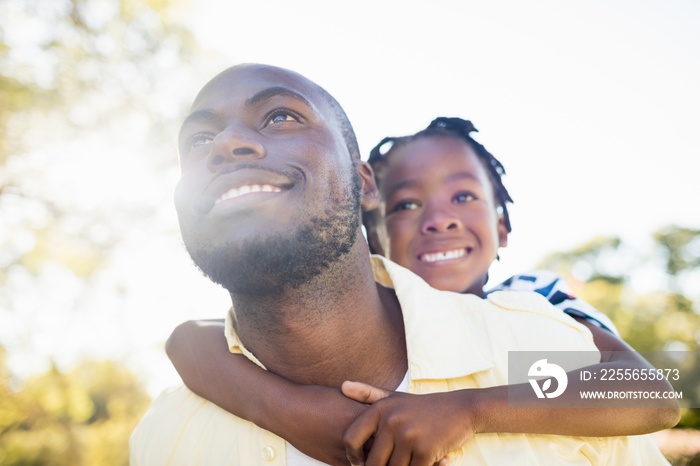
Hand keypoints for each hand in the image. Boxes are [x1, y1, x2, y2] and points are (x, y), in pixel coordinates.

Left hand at [341, 381, 478, 465]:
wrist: (461, 410)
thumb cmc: (423, 407)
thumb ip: (368, 394)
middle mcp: (392, 421)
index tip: (359, 463)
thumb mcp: (395, 397)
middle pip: (372, 462)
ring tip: (406, 461)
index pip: (351, 439)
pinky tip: (423, 463)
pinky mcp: (425, 451)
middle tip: (390, 463)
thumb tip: (343, 386)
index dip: (352, 456)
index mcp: (380, 409)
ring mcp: (408, 436)